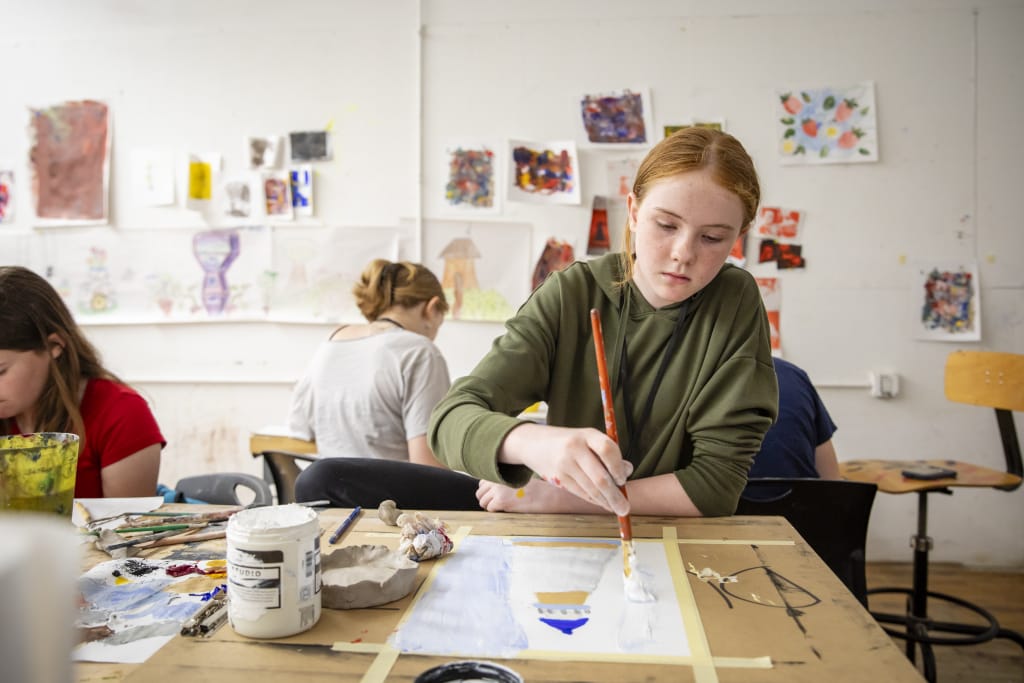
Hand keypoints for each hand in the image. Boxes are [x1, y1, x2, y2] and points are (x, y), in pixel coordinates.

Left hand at [476, 478, 555, 512]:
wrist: (546, 495)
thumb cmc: (535, 488)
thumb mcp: (517, 479)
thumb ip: (503, 481)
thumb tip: (490, 490)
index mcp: (501, 472)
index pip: (482, 482)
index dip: (488, 491)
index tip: (495, 495)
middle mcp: (496, 479)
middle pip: (479, 492)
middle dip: (487, 499)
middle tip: (497, 503)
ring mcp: (497, 490)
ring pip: (482, 501)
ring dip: (489, 505)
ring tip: (501, 507)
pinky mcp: (500, 501)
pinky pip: (489, 508)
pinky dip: (495, 511)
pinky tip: (505, 509)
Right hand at [500, 424, 632, 515]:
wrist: (535, 443)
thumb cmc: (570, 442)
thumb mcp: (588, 439)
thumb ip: (607, 453)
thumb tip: (627, 471)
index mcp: (587, 434)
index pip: (607, 449)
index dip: (618, 466)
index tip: (623, 479)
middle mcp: (575, 448)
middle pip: (600, 476)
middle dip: (615, 495)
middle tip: (626, 508)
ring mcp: (565, 464)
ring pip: (591, 488)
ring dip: (606, 501)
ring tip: (618, 508)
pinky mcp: (558, 478)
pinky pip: (581, 492)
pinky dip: (594, 500)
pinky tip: (603, 503)